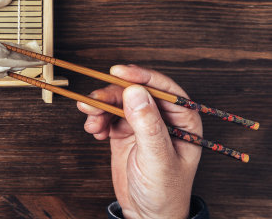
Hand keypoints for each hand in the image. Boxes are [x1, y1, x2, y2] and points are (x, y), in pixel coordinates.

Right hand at [77, 65, 201, 218]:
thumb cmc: (164, 193)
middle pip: (134, 92)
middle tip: (93, 101)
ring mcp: (142, 124)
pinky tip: (94, 131)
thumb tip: (135, 91)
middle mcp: (162, 118)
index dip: (140, 76)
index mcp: (183, 120)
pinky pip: (107, 116)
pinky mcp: (124, 132)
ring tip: (92, 122)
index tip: (118, 72)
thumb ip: (147, 124)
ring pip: (117, 102)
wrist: (147, 216)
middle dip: (111, 95)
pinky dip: (96, 120)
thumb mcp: (157, 158)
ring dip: (100, 108)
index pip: (163, 89)